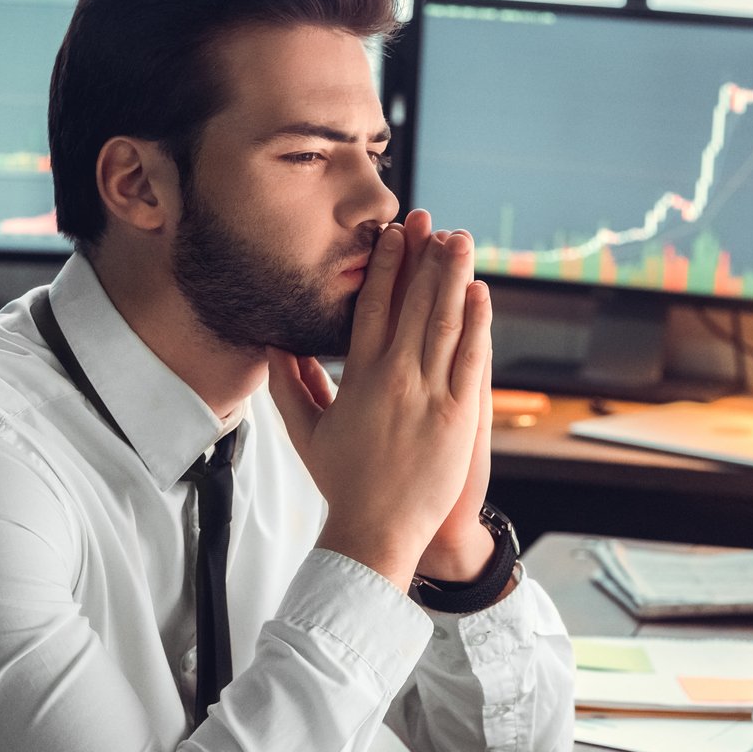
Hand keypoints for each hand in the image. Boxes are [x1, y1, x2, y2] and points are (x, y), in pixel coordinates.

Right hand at [268, 211, 490, 591]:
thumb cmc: (343, 484)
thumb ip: (289, 385)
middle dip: (423, 257)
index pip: (371, 307)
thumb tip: (272, 347)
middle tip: (432, 220)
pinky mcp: (459, 415)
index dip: (384, 267)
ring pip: (445, 322)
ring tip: (461, 240)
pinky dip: (478, 322)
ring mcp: (430, 394)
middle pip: (412, 303)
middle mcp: (395, 378)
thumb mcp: (307, 432)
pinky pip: (471, 358)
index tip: (392, 235)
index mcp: (360, 378)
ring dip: (453, 276)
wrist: (376, 531)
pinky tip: (480, 291)